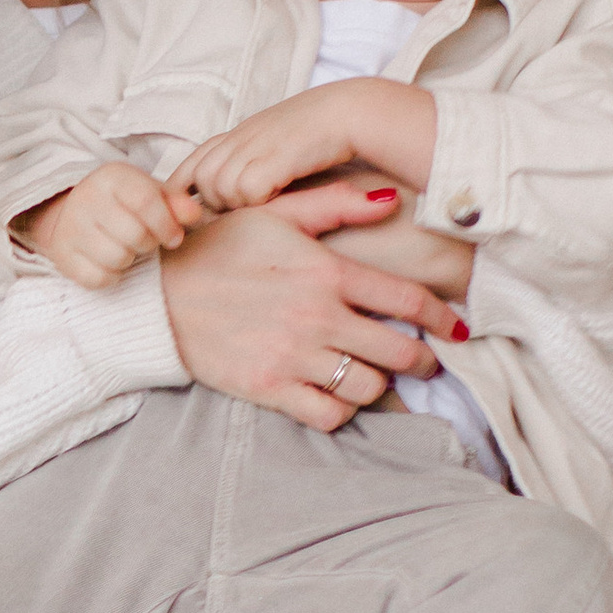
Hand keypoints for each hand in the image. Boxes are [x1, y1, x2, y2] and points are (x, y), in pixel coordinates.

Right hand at [19, 163, 184, 287]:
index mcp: (111, 176)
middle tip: (145, 241)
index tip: (174, 237)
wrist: (77, 216)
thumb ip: (177, 204)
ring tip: (126, 248)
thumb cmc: (125, 206)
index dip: (166, 225)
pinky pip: (98, 278)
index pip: (146, 201)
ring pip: (116, 257)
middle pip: (134, 234)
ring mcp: (69, 227)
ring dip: (129, 259)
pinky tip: (110, 262)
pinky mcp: (61, 255)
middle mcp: (85, 197)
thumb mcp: (153, 196)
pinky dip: (111, 276)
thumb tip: (194, 214)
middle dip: (148, 243)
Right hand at [158, 188, 466, 429]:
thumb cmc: (217, 248)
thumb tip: (390, 197)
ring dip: (379, 385)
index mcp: (325, 272)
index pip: (407, 301)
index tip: (456, 329)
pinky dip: (341, 410)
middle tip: (422, 361)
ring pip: (368, 388)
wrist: (156, 294)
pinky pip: (329, 414)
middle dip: (421, 360)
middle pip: (398, 352)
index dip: (442, 318)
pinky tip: (337, 395)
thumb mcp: (273, 212)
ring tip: (374, 376)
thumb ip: (334, 203)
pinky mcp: (269, 387)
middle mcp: (317, 316)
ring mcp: (294, 355)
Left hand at [173, 79, 435, 215]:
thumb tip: (222, 198)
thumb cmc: (323, 136)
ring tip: (274, 197)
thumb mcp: (274, 146)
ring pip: (220, 193)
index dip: (182, 192)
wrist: (354, 113)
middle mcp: (236, 138)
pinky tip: (285, 193)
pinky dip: (261, 202)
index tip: (189, 214)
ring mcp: (249, 146)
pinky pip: (246, 195)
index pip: (188, 167)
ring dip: (242, 204)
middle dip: (215, 204)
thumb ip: (247, 164)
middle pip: (200, 184)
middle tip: (249, 208)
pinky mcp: (268, 158)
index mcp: (235, 135)